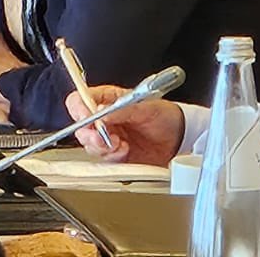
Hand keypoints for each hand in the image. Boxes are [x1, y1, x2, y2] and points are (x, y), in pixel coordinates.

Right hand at [66, 84, 183, 164]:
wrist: (181, 138)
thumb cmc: (164, 116)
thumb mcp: (145, 107)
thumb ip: (121, 109)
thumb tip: (101, 112)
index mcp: (107, 100)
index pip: (80, 100)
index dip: (78, 108)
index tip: (86, 116)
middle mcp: (104, 119)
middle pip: (81, 126)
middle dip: (90, 134)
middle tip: (103, 137)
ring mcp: (108, 138)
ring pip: (90, 145)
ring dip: (103, 147)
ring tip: (120, 144)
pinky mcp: (116, 155)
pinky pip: (104, 159)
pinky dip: (113, 157)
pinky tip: (125, 151)